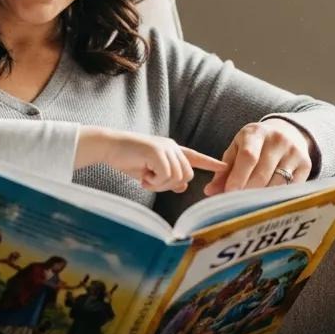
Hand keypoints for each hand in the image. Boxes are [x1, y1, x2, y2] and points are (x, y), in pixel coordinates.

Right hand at [76, 127, 225, 191]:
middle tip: (151, 182)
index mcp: (172, 150)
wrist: (110, 147)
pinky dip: (154, 182)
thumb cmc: (128, 159)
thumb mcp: (150, 171)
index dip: (210, 163)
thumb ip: (167, 177)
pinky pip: (165, 175)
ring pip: (177, 177)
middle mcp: (172, 147)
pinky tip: (142, 176)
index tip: (224, 166)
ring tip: (145, 177)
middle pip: (187, 174)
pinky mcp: (158, 152)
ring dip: (160, 184)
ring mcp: (166, 148)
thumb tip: (183, 186)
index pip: (195, 156)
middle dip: (170, 185)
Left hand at [203, 120, 312, 195]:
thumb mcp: (237, 149)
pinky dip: (277, 197)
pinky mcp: (306, 164)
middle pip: (262, 173)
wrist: (287, 132)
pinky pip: (291, 188)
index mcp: (256, 133)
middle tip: (236, 204)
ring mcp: (294, 152)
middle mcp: (278, 140)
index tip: (229, 194)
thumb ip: (224, 170)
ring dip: (262, 197)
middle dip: (248, 191)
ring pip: (277, 184)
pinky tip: (268, 202)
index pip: (248, 156)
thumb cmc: (255, 145)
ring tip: (250, 205)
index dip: (238, 177)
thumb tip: (209, 191)